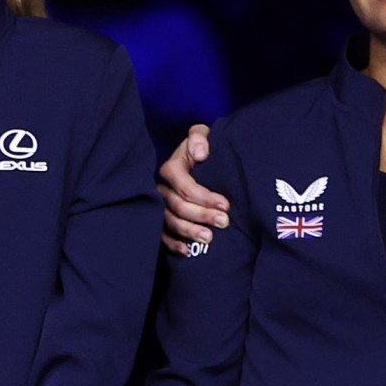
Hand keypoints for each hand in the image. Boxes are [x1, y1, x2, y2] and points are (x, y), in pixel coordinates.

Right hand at [159, 124, 232, 254]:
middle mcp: (162, 188)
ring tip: (210, 238)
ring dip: (190, 231)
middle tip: (224, 222)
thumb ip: (199, 137)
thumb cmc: (201, 149)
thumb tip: (200, 153)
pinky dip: (174, 244)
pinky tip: (188, 251)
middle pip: (178, 206)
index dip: (205, 197)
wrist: (197, 160)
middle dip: (202, 215)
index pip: (185, 186)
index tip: (226, 205)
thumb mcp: (201, 135)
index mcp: (170, 169)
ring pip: (170, 222)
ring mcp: (160, 206)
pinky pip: (162, 235)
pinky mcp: (161, 219)